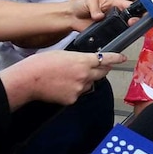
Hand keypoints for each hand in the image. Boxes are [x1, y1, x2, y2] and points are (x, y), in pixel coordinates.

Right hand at [1, 50, 126, 107]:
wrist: (29, 80)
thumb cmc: (42, 63)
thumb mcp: (64, 54)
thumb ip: (79, 58)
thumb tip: (86, 62)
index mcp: (82, 60)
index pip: (105, 59)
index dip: (116, 58)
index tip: (123, 58)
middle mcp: (84, 75)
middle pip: (101, 73)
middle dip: (102, 69)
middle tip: (98, 66)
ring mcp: (79, 88)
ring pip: (89, 84)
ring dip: (86, 80)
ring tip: (69, 76)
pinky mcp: (72, 99)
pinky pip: (79, 93)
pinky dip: (75, 90)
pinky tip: (62, 86)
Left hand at [67, 0, 131, 31]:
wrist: (72, 16)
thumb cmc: (80, 4)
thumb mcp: (88, 0)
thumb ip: (94, 7)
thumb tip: (99, 16)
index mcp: (114, 2)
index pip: (131, 5)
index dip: (137, 10)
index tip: (138, 14)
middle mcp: (116, 13)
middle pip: (132, 17)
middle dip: (135, 20)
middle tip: (130, 22)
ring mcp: (112, 23)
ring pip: (126, 27)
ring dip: (128, 28)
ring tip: (127, 28)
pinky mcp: (108, 32)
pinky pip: (117, 35)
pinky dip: (120, 36)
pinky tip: (120, 36)